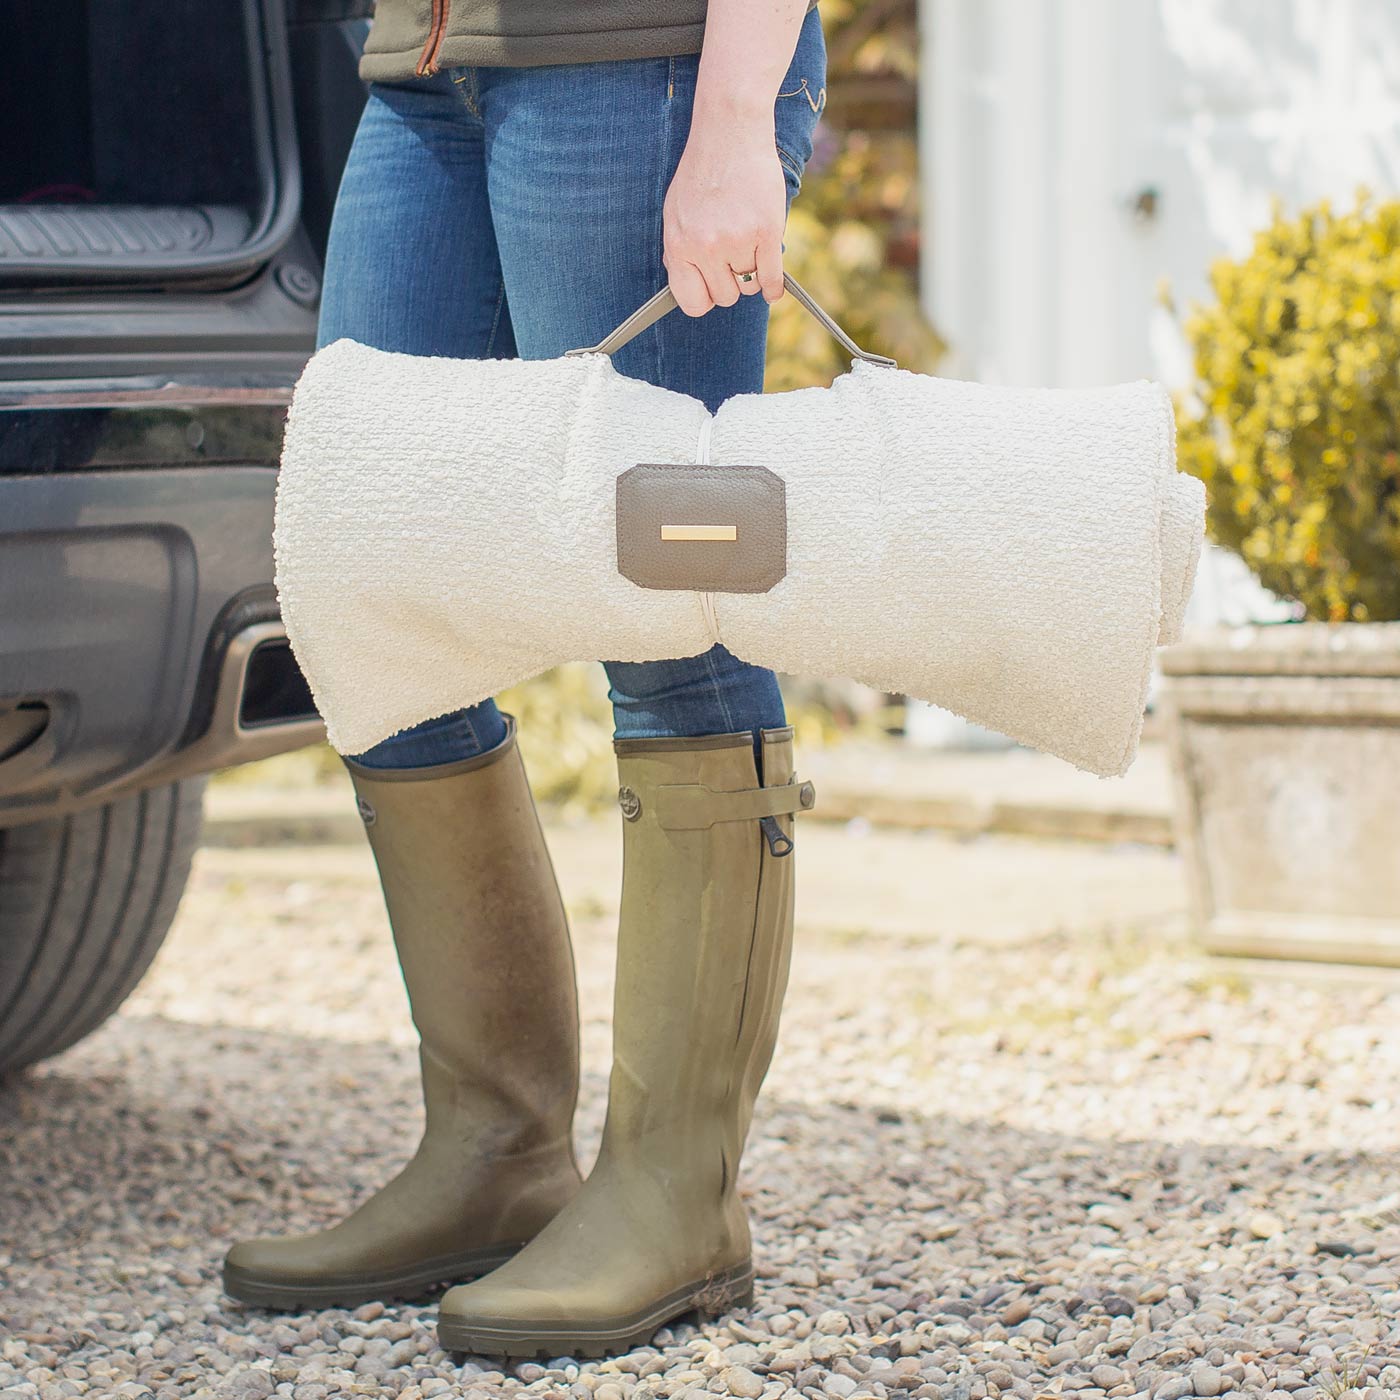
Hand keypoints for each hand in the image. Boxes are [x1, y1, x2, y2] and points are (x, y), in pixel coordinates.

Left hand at [662, 110, 787, 316]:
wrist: (729, 130)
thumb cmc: (702, 171)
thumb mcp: (675, 211)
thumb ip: (678, 249)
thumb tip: (684, 282)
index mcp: (679, 245)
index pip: (692, 301)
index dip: (705, 299)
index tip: (713, 290)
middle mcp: (705, 247)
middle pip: (725, 297)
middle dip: (731, 283)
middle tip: (734, 260)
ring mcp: (736, 240)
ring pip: (749, 286)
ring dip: (752, 272)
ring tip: (748, 247)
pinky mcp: (765, 231)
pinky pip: (771, 278)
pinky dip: (774, 288)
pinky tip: (773, 288)